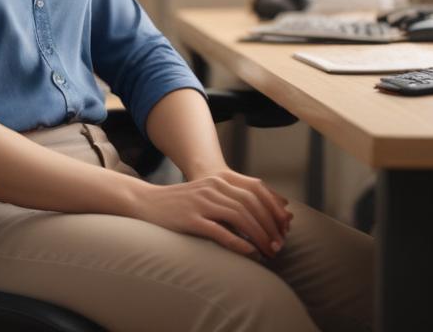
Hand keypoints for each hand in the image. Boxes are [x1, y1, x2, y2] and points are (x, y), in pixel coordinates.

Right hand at [129, 167, 292, 257]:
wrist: (147, 202)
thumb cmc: (181, 204)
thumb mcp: (208, 195)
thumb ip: (231, 200)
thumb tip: (262, 215)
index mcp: (219, 180)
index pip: (256, 192)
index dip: (273, 209)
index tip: (285, 227)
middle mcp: (212, 188)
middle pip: (250, 205)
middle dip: (269, 226)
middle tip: (279, 245)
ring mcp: (201, 203)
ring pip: (239, 218)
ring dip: (258, 236)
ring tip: (268, 250)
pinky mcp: (191, 219)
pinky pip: (220, 231)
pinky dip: (238, 243)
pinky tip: (249, 252)